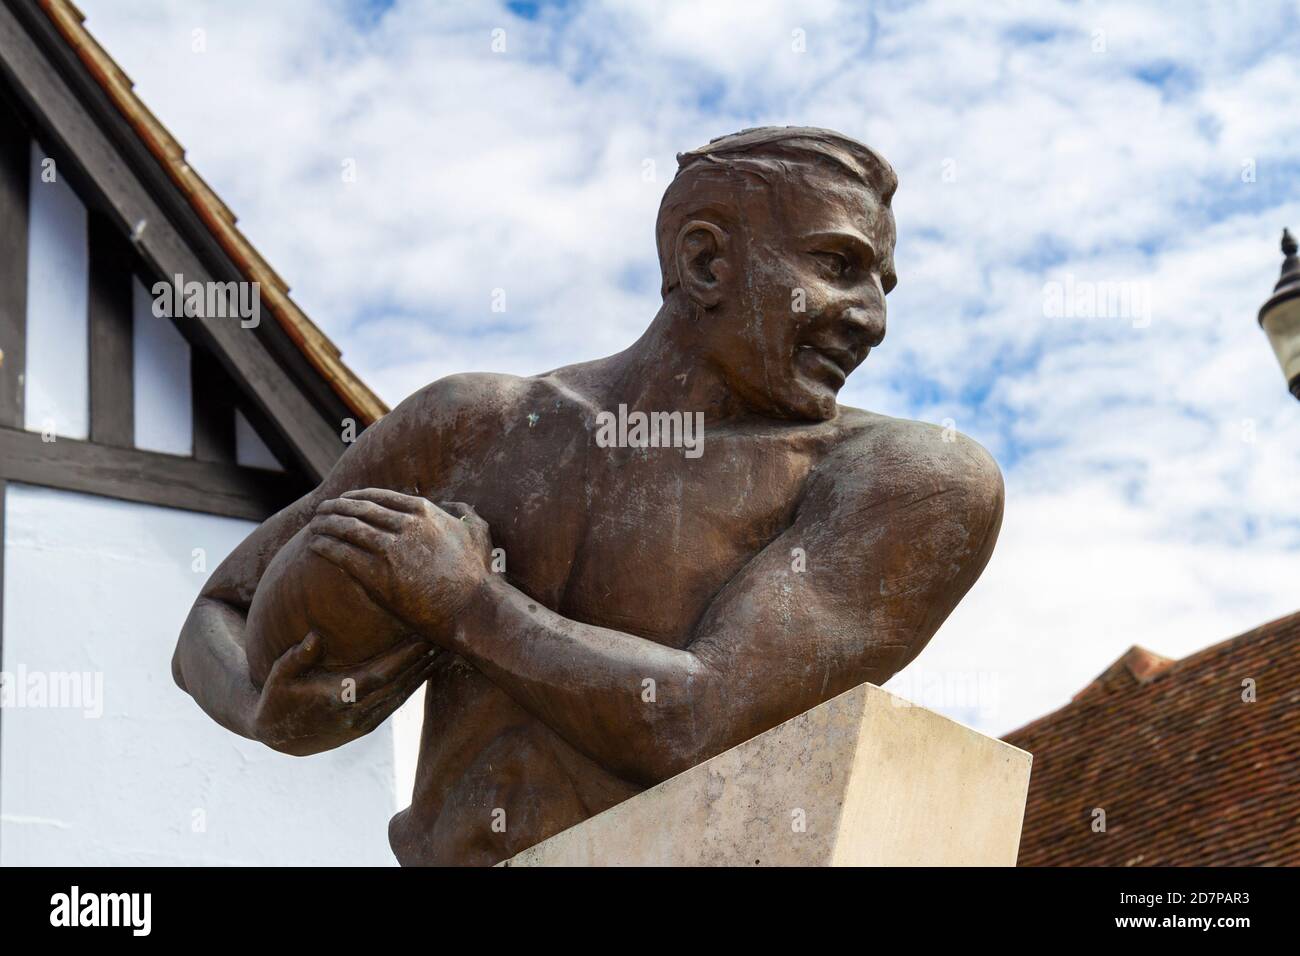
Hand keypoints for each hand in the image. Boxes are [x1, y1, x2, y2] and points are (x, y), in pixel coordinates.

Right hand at [252, 632, 439, 755]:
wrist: (281, 737)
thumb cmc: (279, 698)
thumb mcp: (278, 676)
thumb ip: (296, 658)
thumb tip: (314, 637)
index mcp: (336, 698)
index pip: (380, 676)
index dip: (404, 658)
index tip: (423, 637)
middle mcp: (355, 713)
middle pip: (399, 685)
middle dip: (423, 661)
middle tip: (447, 635)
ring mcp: (364, 722)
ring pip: (403, 695)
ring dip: (424, 672)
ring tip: (445, 648)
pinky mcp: (369, 725)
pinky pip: (397, 701)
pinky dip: (414, 684)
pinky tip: (428, 667)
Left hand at [306, 489, 493, 643]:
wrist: (471, 609)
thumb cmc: (477, 575)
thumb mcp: (478, 533)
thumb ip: (465, 512)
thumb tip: (454, 504)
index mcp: (425, 512)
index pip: (380, 496)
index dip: (357, 496)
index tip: (344, 500)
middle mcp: (405, 525)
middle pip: (359, 509)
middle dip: (336, 507)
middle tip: (321, 509)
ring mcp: (391, 550)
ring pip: (347, 529)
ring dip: (326, 524)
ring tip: (313, 526)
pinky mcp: (379, 576)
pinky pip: (343, 555)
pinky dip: (326, 547)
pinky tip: (315, 545)